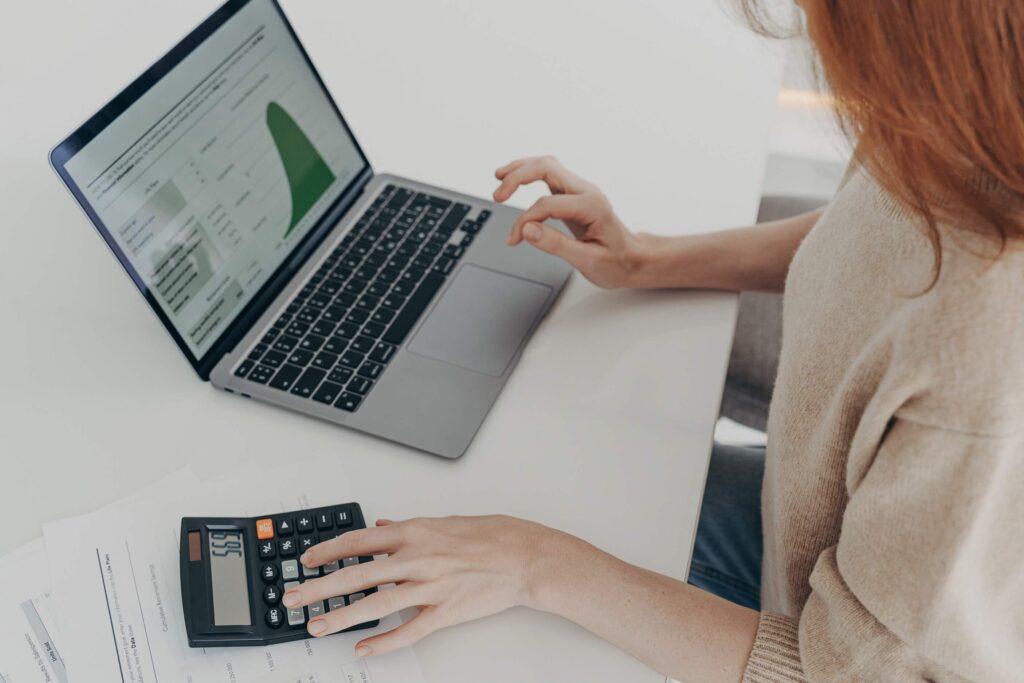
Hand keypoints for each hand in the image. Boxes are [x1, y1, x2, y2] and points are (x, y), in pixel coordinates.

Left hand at [282, 515, 557, 655]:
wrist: (527, 557)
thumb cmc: (493, 535)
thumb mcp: (446, 521)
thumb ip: (409, 526)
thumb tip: (383, 524)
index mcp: (416, 531)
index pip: (359, 541)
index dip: (328, 551)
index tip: (306, 560)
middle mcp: (418, 558)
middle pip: (357, 574)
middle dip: (320, 588)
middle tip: (293, 598)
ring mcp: (430, 587)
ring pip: (376, 604)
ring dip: (342, 617)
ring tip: (317, 626)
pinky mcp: (445, 612)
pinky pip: (408, 631)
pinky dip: (384, 643)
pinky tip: (364, 650)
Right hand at [493, 156, 646, 288]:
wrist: (633, 259)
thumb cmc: (616, 262)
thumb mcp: (588, 261)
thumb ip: (556, 244)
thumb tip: (528, 230)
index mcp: (592, 206)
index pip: (547, 204)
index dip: (525, 221)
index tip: (515, 239)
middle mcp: (587, 191)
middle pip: (547, 167)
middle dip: (518, 177)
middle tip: (498, 195)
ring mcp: (581, 190)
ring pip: (547, 165)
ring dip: (522, 169)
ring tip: (499, 177)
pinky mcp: (574, 195)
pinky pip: (549, 175)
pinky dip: (529, 175)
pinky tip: (515, 179)